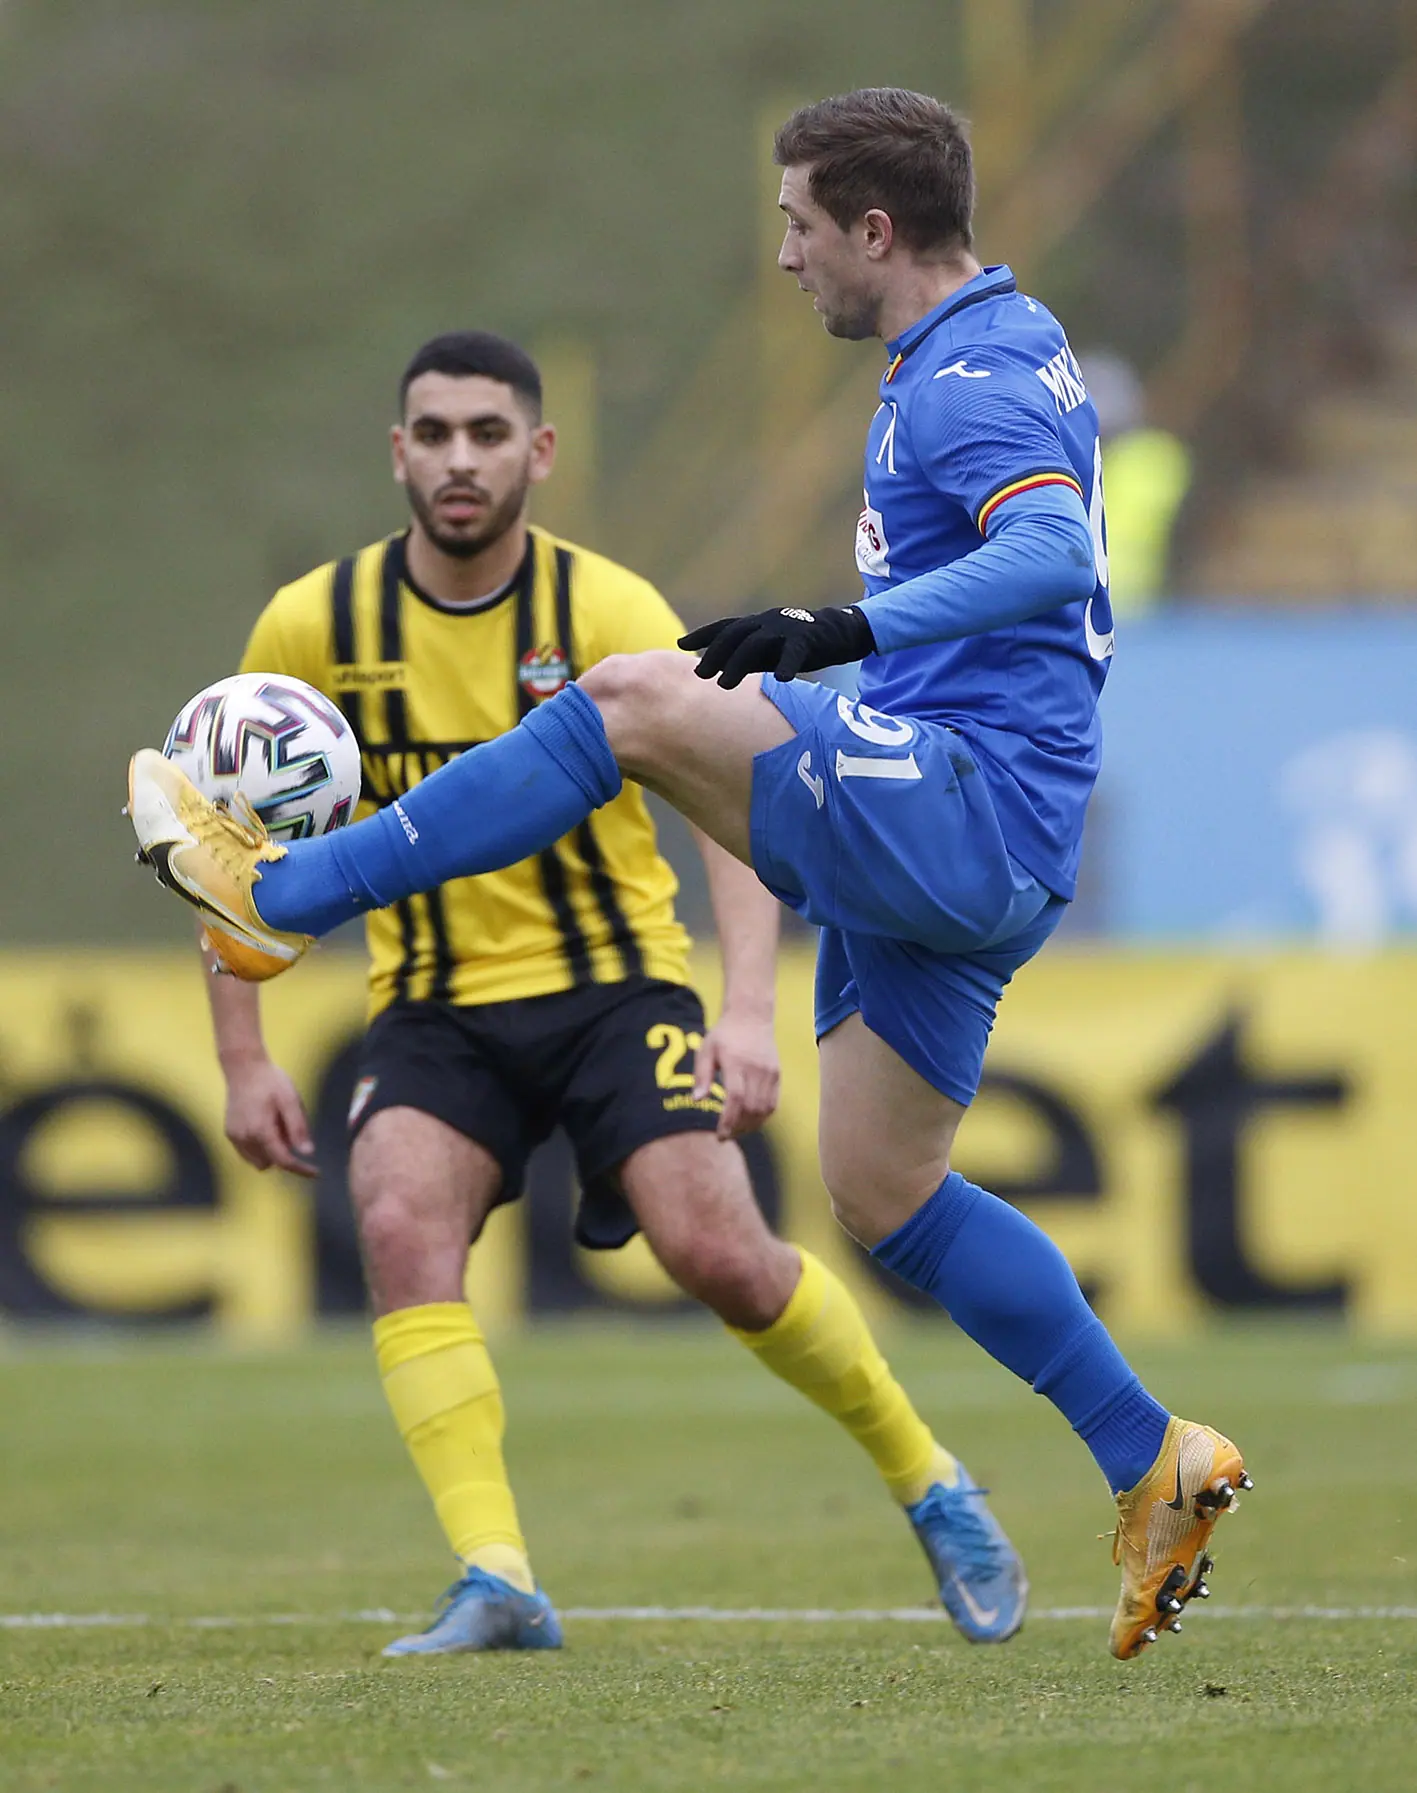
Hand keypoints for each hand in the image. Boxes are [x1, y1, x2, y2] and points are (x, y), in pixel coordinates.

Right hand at [223, 1059, 317, 1177]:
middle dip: (283, 1155)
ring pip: (257, 1160)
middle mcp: (244, 1138)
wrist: (244, 1066)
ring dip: (270, 1152)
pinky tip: (266, 1125)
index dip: (301, 1169)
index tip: (316, 1172)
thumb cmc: (271, 1081)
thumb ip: (298, 1127)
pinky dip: (259, 1147)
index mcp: (261, 1130)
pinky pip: (247, 1152)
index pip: (283, 1160)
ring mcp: (234, 1136)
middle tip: (290, 1129)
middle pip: (270, 1163)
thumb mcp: (291, 1100)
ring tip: (277, 1123)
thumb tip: (308, 1153)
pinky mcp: (229, 1132)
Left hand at [679, 604, 874, 688]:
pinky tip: (781, 680)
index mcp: (756, 624)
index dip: (702, 634)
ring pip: (756, 643)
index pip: (724, 626)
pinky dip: (786, 665)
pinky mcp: (808, 638)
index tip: (680, 644)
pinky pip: (794, 652)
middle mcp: (767, 622)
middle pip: (734, 634)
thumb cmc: (797, 644)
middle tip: (699, 675)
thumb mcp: (768, 650)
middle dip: (714, 654)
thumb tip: (715, 672)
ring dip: (737, 664)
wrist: (838, 632)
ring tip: (724, 685)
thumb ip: (745, 658)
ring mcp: (786, 628)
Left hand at [693, 1011, 780, 1140]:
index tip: (720, 1135)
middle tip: (726, 1135)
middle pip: (751, 1107)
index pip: (735, 1098)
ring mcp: (770, 1072)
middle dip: (739, 1127)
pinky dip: (762, 1117)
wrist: (751, 1017)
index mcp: (736, 1062)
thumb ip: (701, 1074)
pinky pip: (773, 1103)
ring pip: (764, 1109)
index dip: (728, 1120)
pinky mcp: (777, 1075)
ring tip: (737, 1131)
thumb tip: (698, 1099)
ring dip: (751, 1125)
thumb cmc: (724, 1035)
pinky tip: (750, 1121)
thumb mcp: (706, 1049)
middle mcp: (756, 1069)